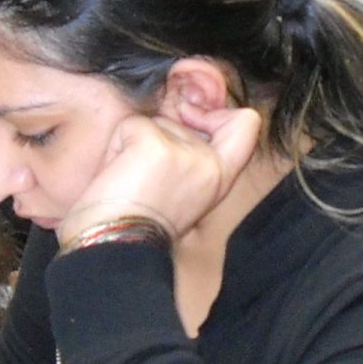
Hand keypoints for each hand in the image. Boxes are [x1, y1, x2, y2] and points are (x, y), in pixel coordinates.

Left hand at [57, 104, 262, 244]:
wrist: (115, 251)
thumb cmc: (139, 227)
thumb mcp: (184, 192)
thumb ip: (192, 158)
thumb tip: (181, 114)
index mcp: (221, 177)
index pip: (247, 123)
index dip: (218, 113)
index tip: (193, 123)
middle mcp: (209, 163)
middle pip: (183, 119)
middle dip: (157, 137)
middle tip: (146, 175)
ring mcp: (185, 152)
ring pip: (154, 121)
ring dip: (134, 145)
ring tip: (130, 181)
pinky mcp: (155, 144)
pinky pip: (132, 125)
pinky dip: (116, 146)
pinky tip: (118, 175)